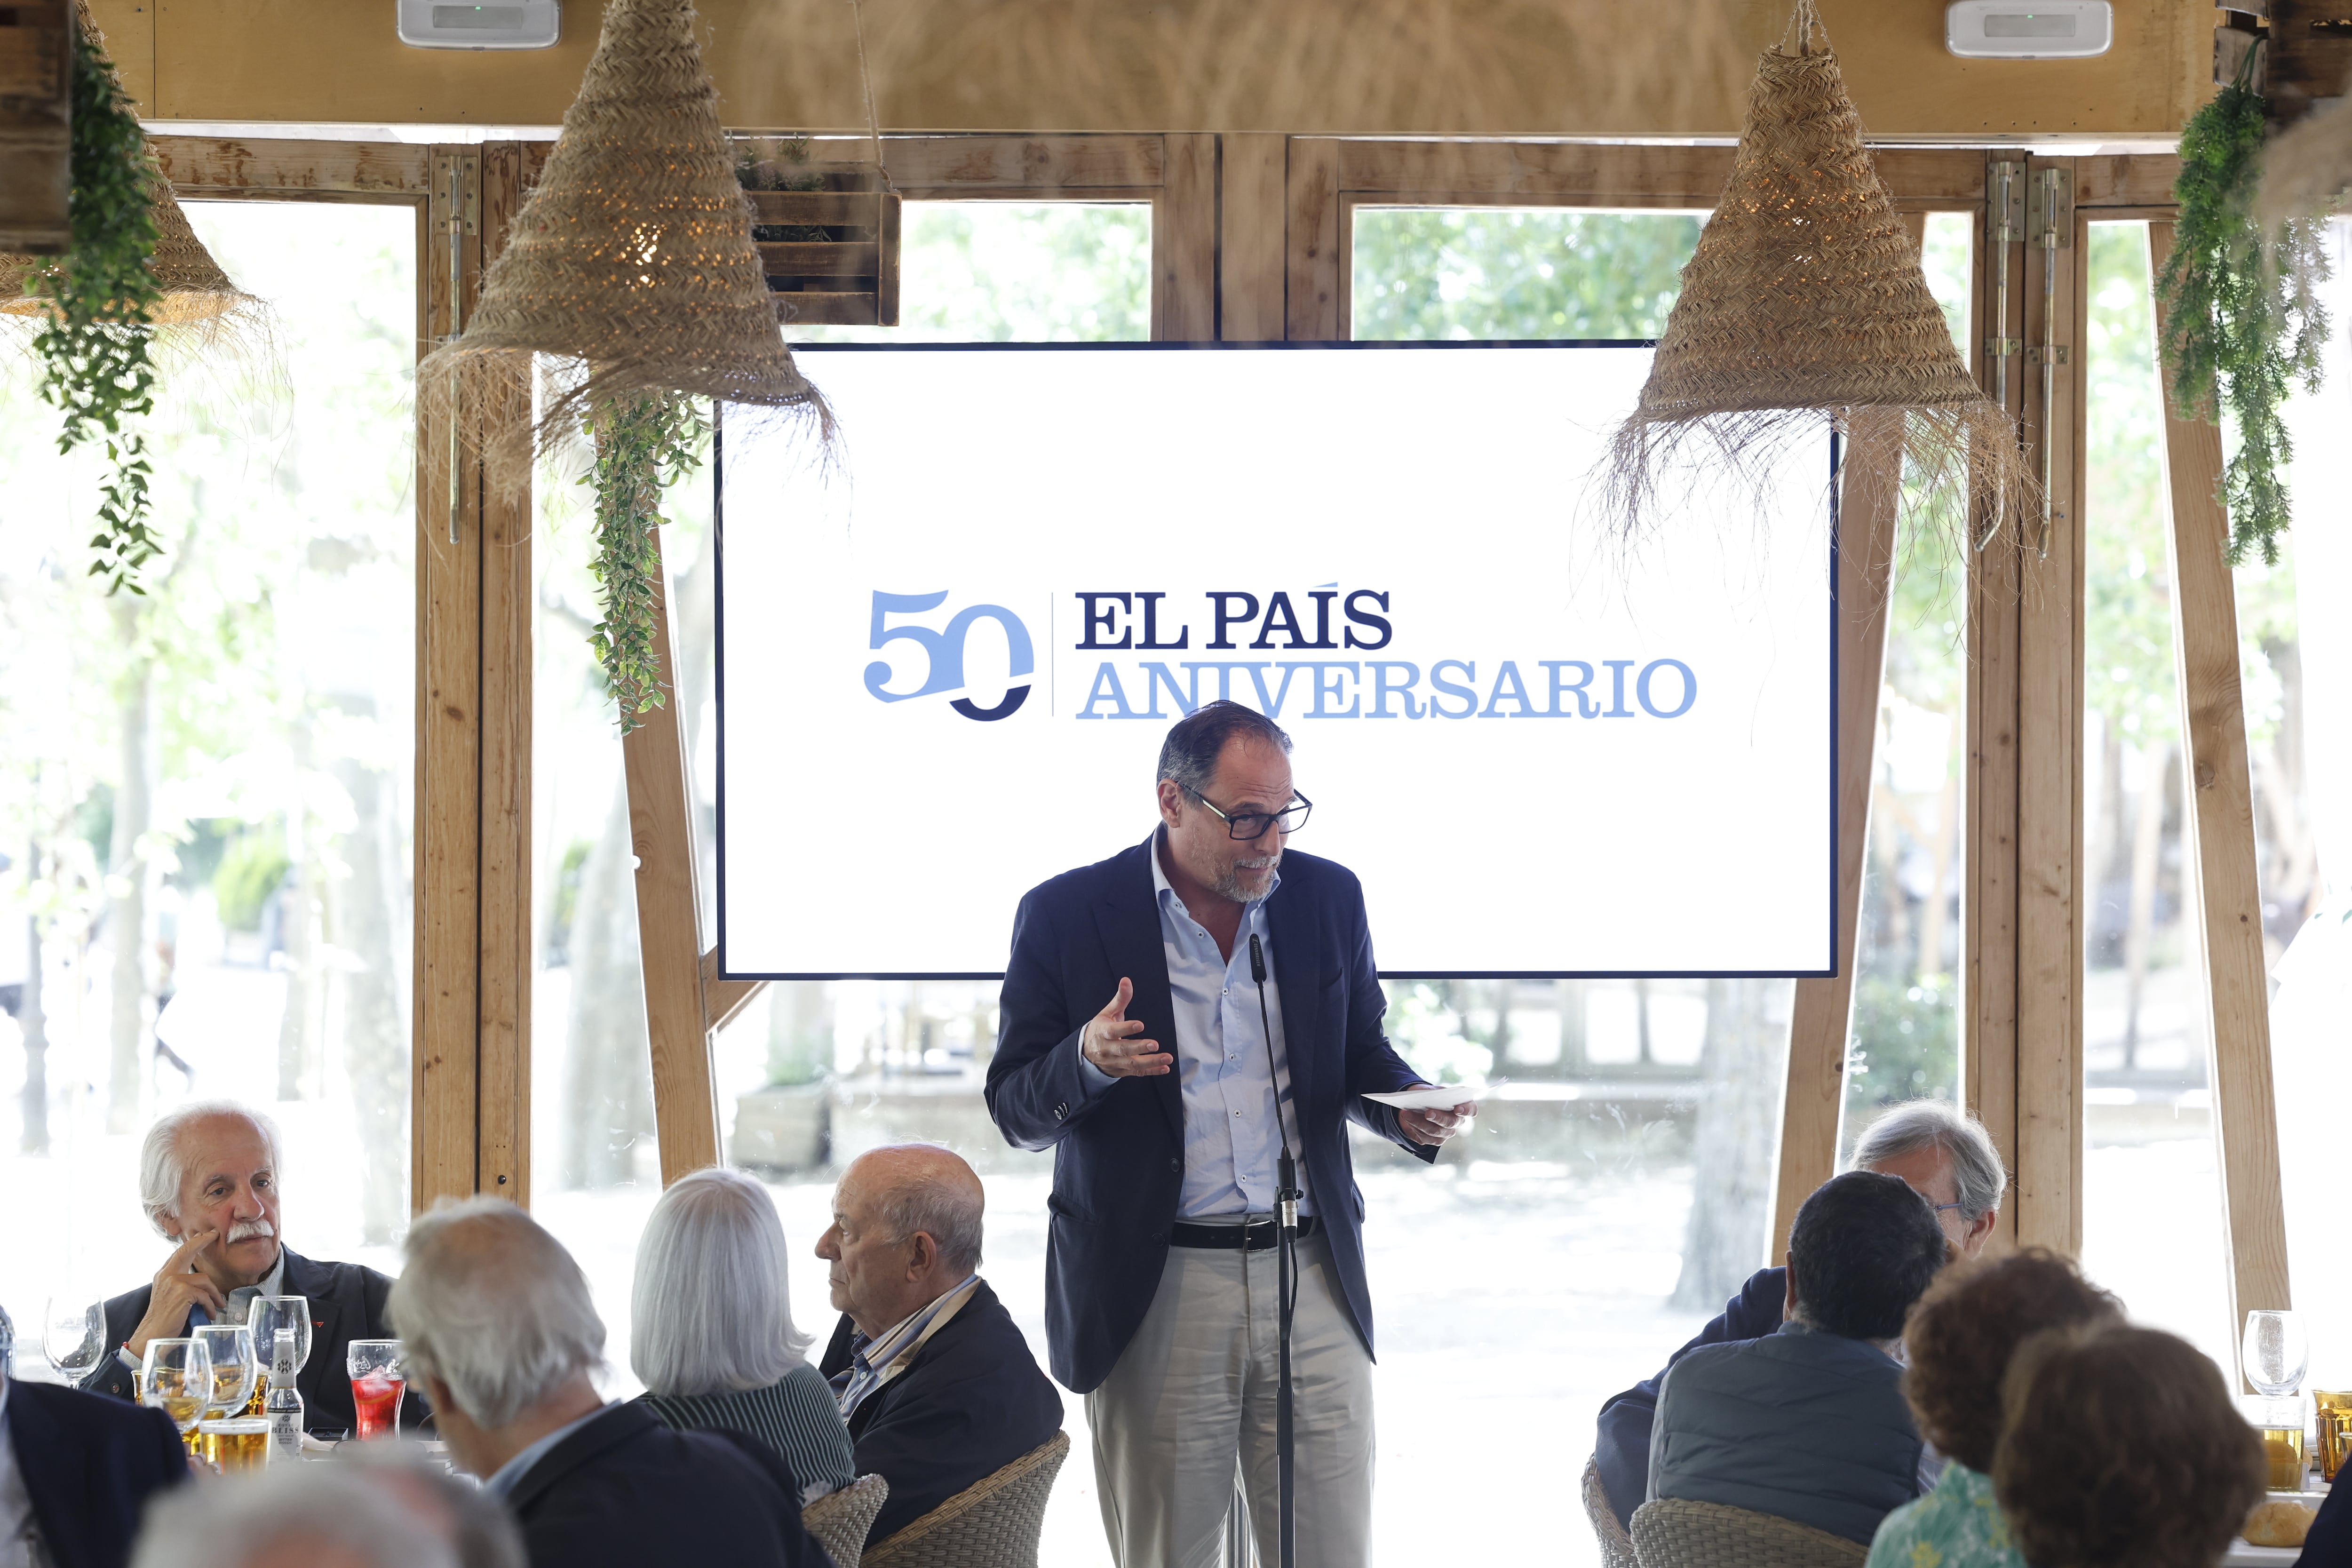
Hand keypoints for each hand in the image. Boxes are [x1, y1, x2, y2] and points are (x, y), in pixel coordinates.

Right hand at [127, 1229, 226, 1360]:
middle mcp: (166, 1275)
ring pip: (204, 1280)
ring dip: (215, 1295)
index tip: (203, 1235)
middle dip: (202, 1241)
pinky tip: (210, 1314)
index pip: (178, 1254)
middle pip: (187, 1251)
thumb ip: (180, 1285)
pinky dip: (210, 1305)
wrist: (152, 1335)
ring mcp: (174, 1282)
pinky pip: (205, 1295)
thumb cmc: (163, 1320)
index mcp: (163, 1275)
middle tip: (214, 1235)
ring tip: (218, 1305)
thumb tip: (200, 1282)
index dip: (192, 1243)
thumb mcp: (169, 1297)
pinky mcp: (183, 1292)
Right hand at [1082, 977, 1171, 1076]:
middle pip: (1123, 1050)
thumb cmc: (1100, 1029)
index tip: (1140, 1024)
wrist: (1086, 1053)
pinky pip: (1137, 1073)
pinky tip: (1165, 1068)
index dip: (1126, 1028)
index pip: (1113, 1031)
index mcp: (1102, 1032)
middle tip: (1155, 1044)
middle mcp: (1107, 1049)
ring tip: (1167, 1058)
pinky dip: (1152, 1071)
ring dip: (1150, 1062)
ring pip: (1132, 1064)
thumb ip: (1120, 999)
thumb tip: (1126, 980)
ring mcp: (1114, 1062)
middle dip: (1139, 1048)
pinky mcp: (1121, 1071)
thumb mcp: (1107, 1013)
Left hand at [1398, 1085, 1475, 1147]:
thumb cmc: (1428, 1095)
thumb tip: (1429, 1098)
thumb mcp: (1432, 1090)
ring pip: (1436, 1132)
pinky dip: (1415, 1128)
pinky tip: (1407, 1119)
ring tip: (1407, 1114)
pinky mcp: (1434, 1140)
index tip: (1457, 1108)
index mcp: (1462, 1106)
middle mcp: (1457, 1121)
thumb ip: (1434, 1094)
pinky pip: (1426, 1138)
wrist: (1416, 1104)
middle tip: (1427, 1112)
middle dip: (1439, 1118)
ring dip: (1420, 1123)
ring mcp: (1447, 1133)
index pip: (1471, 1110)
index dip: (1466, 1110)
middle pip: (1451, 1123)